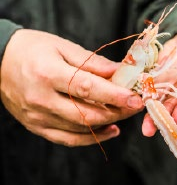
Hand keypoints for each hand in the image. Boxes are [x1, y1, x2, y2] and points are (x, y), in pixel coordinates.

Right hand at [0, 29, 142, 145]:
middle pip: (86, 113)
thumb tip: (119, 71)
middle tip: (136, 105)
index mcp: (49, 74)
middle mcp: (41, 99)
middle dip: (116, 111)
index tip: (135, 97)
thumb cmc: (31, 48)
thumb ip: (91, 62)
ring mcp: (37, 116)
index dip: (114, 95)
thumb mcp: (62, 46)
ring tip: (125, 114)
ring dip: (107, 124)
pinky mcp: (36, 126)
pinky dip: (90, 138)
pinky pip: (66, 138)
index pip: (88, 88)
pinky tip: (108, 130)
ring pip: (79, 128)